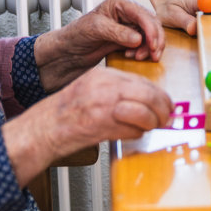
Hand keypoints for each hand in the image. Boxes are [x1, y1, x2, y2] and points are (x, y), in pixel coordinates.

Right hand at [32, 64, 174, 156]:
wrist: (44, 128)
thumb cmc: (66, 112)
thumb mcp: (92, 89)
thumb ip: (117, 91)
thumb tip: (145, 100)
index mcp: (104, 76)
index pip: (143, 81)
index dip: (159, 95)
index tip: (165, 104)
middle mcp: (106, 88)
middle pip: (150, 94)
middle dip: (163, 109)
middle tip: (166, 118)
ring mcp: (105, 105)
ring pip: (146, 111)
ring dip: (154, 123)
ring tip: (153, 127)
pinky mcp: (104, 125)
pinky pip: (133, 129)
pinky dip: (138, 134)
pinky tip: (133, 134)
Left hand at [33, 0, 164, 85]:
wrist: (68, 51)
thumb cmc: (76, 34)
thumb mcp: (96, 29)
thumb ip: (118, 33)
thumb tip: (138, 38)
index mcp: (119, 3)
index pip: (142, 14)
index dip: (151, 29)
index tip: (152, 44)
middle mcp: (127, 13)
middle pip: (152, 24)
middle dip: (154, 40)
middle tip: (153, 55)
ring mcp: (129, 26)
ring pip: (150, 35)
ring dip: (149, 47)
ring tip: (138, 57)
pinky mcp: (128, 39)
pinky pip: (144, 44)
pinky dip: (143, 51)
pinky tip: (132, 57)